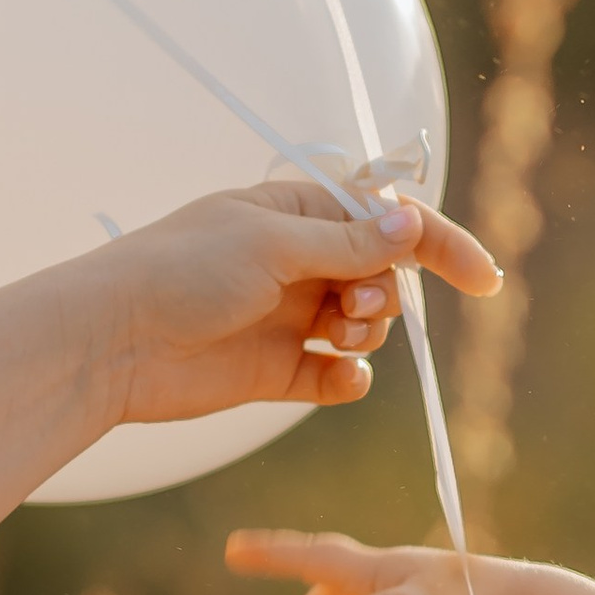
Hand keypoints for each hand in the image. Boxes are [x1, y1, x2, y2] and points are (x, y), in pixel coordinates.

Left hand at [86, 182, 498, 431]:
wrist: (112, 342)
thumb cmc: (180, 272)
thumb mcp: (272, 244)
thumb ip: (347, 243)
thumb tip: (409, 227)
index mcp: (295, 214)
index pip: (384, 219)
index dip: (437, 244)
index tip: (482, 279)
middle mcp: (296, 262)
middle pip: (382, 275)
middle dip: (385, 293)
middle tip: (356, 307)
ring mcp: (288, 317)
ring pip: (365, 327)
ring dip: (367, 335)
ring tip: (336, 336)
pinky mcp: (276, 370)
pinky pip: (337, 377)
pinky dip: (349, 380)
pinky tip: (340, 378)